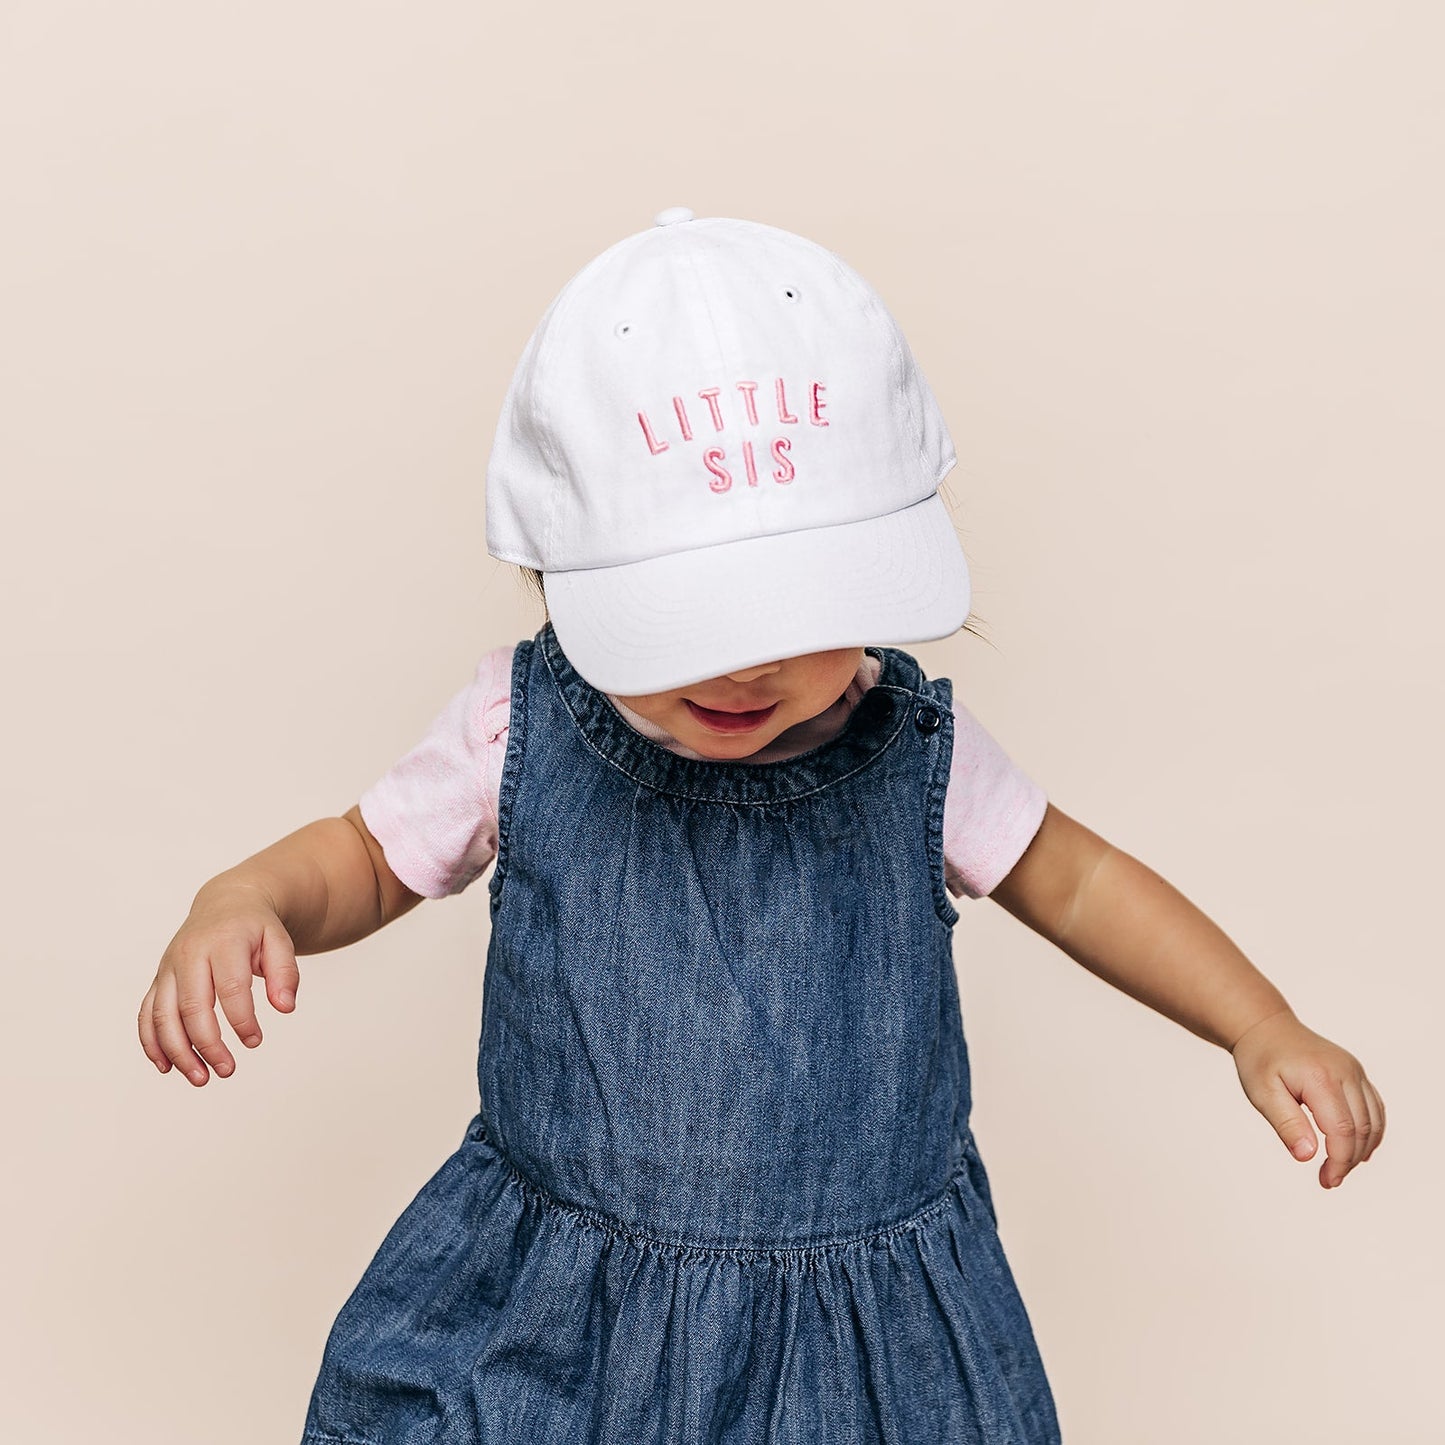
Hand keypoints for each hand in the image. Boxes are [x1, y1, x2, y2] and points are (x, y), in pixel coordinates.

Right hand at [139, 883, 300, 1085]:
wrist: (225, 904)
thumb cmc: (255, 927)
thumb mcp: (279, 940)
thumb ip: (286, 972)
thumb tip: (286, 1007)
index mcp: (223, 942)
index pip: (229, 987)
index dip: (241, 1019)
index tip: (254, 1041)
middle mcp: (189, 954)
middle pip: (191, 1006)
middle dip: (207, 1044)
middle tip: (227, 1070)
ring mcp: (168, 968)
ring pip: (163, 1015)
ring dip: (178, 1051)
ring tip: (200, 1078)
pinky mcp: (158, 980)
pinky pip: (146, 1014)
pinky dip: (152, 1043)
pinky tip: (167, 1067)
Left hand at [1231, 1008, 1385, 1188]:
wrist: (1266, 1027)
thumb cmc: (1260, 1059)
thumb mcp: (1262, 1093)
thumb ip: (1287, 1124)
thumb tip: (1307, 1157)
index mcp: (1321, 1077)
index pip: (1343, 1131)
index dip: (1339, 1162)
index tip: (1326, 1181)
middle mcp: (1346, 1072)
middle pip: (1362, 1129)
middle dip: (1349, 1160)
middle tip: (1328, 1179)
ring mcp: (1355, 1070)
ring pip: (1374, 1121)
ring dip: (1362, 1150)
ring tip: (1338, 1167)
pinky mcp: (1357, 1073)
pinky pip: (1374, 1108)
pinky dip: (1370, 1133)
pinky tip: (1355, 1149)